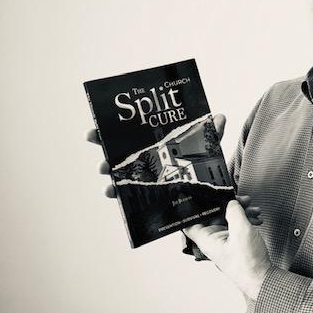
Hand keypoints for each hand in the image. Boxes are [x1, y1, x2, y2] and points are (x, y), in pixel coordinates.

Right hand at [85, 115, 261, 223]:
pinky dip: (117, 193)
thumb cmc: (202, 167)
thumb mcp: (207, 149)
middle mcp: (144, 159)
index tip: (95, 125)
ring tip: (104, 169)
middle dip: (103, 143)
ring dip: (108, 169)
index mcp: (155, 144)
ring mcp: (143, 177)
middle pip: (118, 150)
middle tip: (93, 138)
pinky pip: (127, 194)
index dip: (111, 128)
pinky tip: (111, 193)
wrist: (207, 195)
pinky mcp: (146, 195)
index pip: (129, 134)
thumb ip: (212, 135)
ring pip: (118, 172)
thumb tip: (219, 117)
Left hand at [183, 200, 271, 300]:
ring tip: (253, 210)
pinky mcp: (235, 244)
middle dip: (228, 205)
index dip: (194, 209)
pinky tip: (255, 219)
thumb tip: (231, 203)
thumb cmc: (248, 264)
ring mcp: (224, 243)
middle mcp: (213, 241)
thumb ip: (234, 212)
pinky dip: (245, 220)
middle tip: (240, 200)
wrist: (263, 278)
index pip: (190, 222)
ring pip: (228, 220)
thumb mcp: (241, 231)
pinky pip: (236, 227)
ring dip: (240, 212)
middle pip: (214, 216)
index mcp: (207, 240)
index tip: (201, 197)